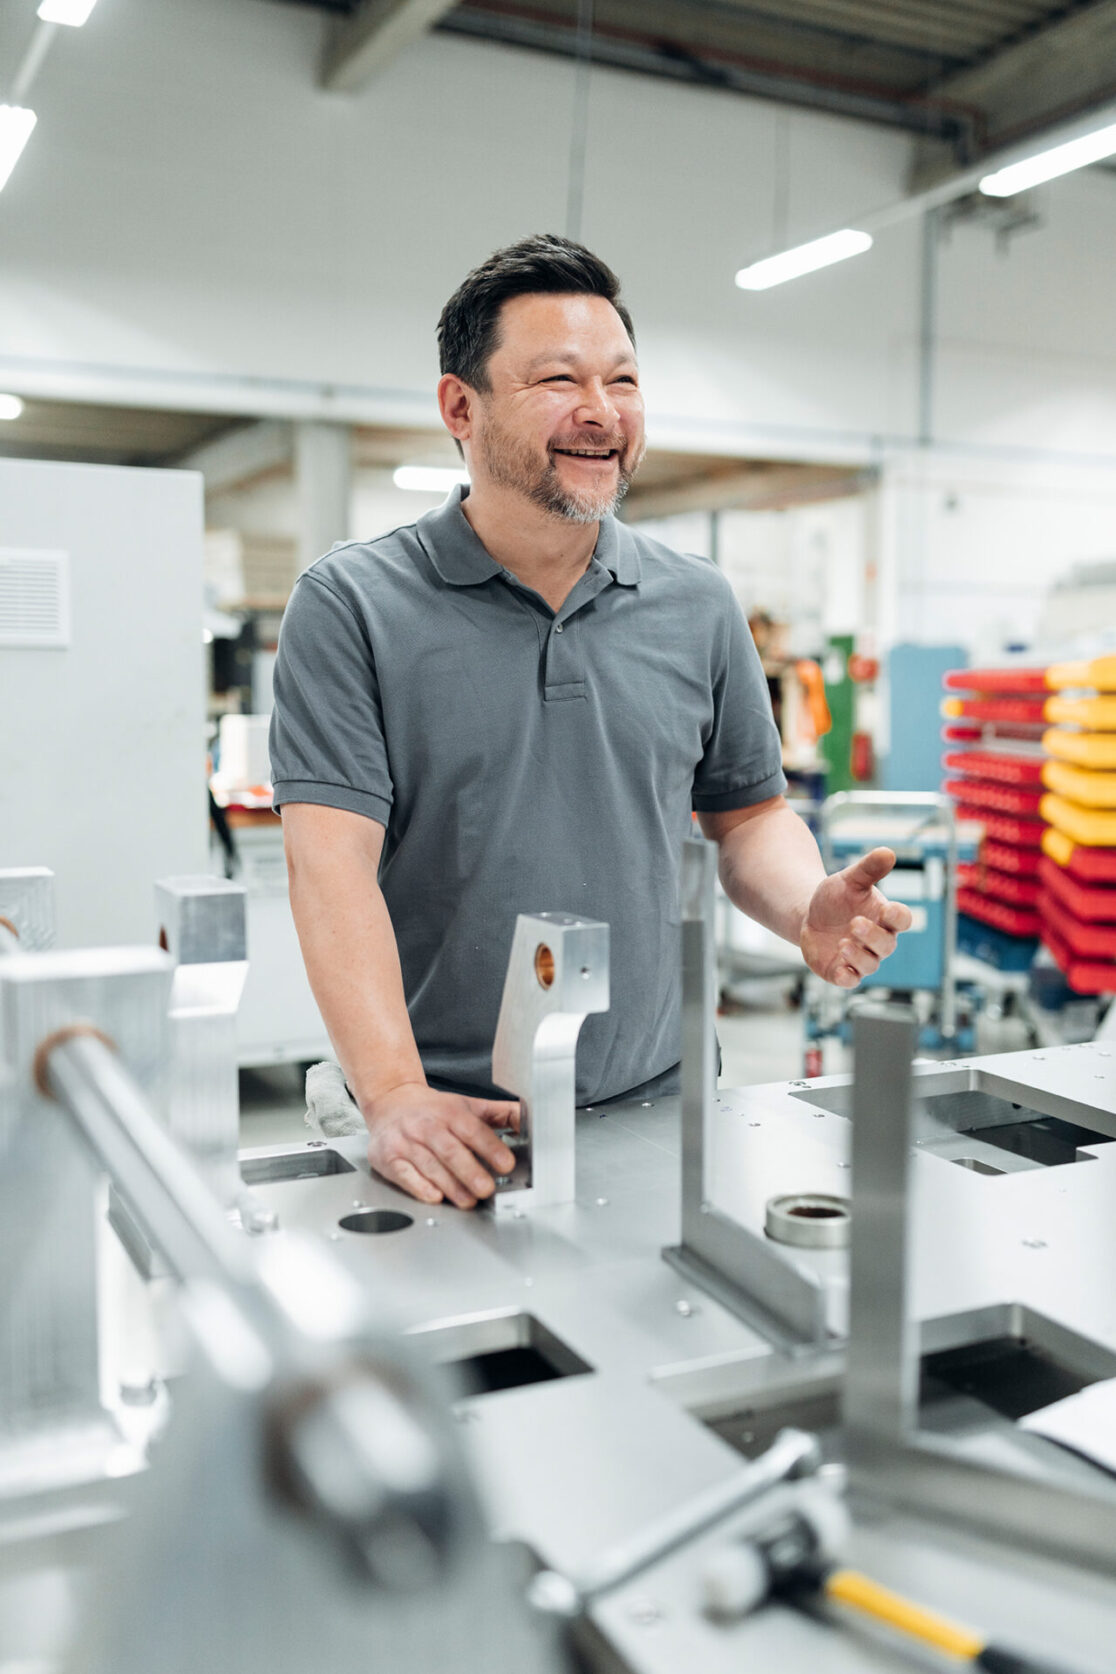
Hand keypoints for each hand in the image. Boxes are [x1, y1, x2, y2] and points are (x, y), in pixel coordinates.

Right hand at [363, 1081, 519, 1208]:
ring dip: (450, 1186)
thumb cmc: (433, 1110)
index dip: (491, 1148)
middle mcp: (428, 1126)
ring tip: (467, 1201)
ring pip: (430, 1166)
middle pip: (451, 1150)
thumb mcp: (468, 1105)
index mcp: (451, 1112)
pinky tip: (435, 1196)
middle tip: (487, 1189)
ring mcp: (407, 1142)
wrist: (390, 1102)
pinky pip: (405, 1174)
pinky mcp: (389, 1158)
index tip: (506, 1164)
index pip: (473, 1130)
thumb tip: (530, 1120)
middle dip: (471, 1172)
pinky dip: (420, 1187)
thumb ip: (500, 1114)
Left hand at [799, 847, 913, 988]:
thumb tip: (888, 852)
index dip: (898, 916)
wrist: (809, 916)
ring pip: (870, 965)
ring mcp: (861, 958)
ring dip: (859, 957)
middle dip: (872, 936)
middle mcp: (877, 941)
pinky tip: (839, 971)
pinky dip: (847, 978)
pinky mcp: (842, 971)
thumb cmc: (836, 898)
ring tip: (843, 944)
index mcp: (884, 917)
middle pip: (886, 945)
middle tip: (854, 923)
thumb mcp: (849, 879)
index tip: (887, 909)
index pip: (902, 920)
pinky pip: (850, 981)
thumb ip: (868, 869)